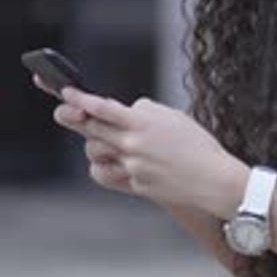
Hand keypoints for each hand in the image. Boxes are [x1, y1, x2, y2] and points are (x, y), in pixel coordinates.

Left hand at [54, 89, 247, 217]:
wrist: (213, 179)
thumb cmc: (198, 145)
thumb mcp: (174, 116)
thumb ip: (145, 111)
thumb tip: (127, 111)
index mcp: (144, 124)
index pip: (104, 108)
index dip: (81, 99)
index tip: (66, 91)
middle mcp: (133, 145)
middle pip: (92, 130)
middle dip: (74, 118)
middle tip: (63, 111)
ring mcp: (132, 167)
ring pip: (95, 153)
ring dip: (95, 143)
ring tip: (103, 138)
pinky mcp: (134, 185)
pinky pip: (107, 174)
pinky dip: (105, 166)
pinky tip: (110, 161)